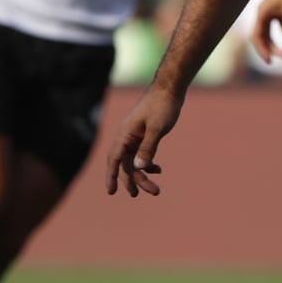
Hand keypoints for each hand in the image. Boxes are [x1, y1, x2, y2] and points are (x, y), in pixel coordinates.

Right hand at [106, 82, 183, 197]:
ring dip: (143, 175)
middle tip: (146, 194)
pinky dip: (149, 163)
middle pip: (126, 164)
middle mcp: (127, 136)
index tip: (111, 192)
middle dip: (135, 180)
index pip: (114, 159)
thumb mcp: (157, 128)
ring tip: (154, 189)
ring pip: (134, 160)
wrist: (170, 88)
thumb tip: (138, 168)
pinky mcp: (145, 134)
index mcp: (125, 134)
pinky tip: (159, 169)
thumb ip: (148, 148)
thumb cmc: (163, 105)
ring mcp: (136, 135)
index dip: (111, 176)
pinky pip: (142, 153)